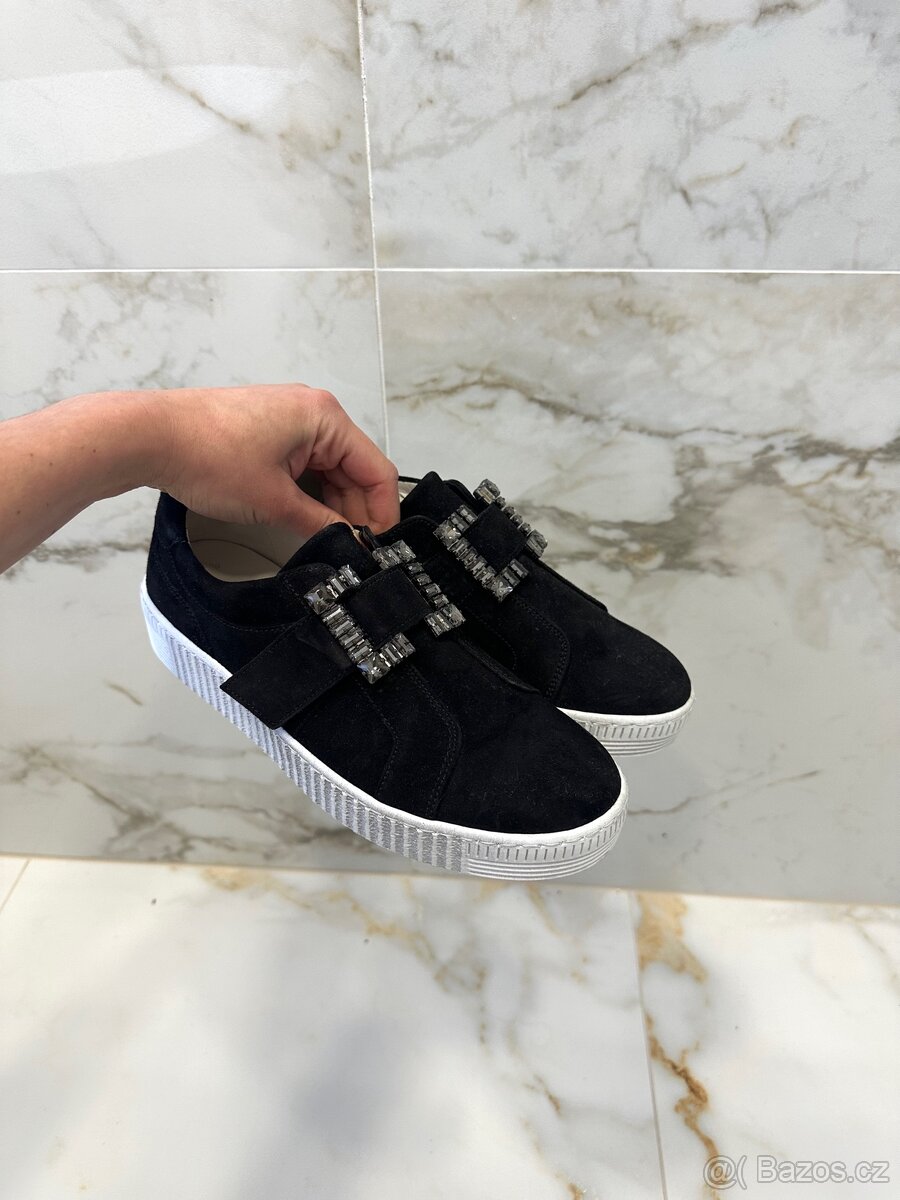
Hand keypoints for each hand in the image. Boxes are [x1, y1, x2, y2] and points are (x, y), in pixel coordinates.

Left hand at [146, 384, 399, 534]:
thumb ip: (321, 524)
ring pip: (328, 469)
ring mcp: (289, 417)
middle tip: (350, 551)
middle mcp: (313, 410)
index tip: (376, 546)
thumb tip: (350, 543)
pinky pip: (304, 463)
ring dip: (330, 503)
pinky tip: (302, 518)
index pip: (376, 470)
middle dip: (354, 510)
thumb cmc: (208, 456)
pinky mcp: (268, 428)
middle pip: (354, 469)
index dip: (381, 513)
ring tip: (324, 539)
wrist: (149, 437)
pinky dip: (307, 491)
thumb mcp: (275, 501)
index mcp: (325, 417)